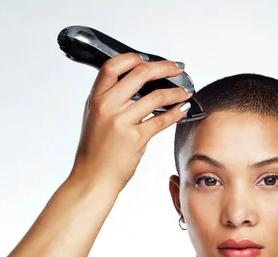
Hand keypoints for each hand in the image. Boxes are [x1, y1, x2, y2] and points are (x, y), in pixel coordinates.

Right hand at [69, 53, 192, 192]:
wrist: (93, 178)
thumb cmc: (95, 152)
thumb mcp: (94, 119)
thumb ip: (110, 101)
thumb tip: (137, 87)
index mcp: (95, 99)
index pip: (113, 66)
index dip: (133, 58)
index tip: (149, 58)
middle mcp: (107, 107)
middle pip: (139, 74)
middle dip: (163, 67)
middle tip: (176, 68)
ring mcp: (121, 122)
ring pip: (156, 96)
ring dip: (175, 92)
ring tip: (185, 91)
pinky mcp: (136, 138)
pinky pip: (161, 120)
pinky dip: (176, 112)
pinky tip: (182, 109)